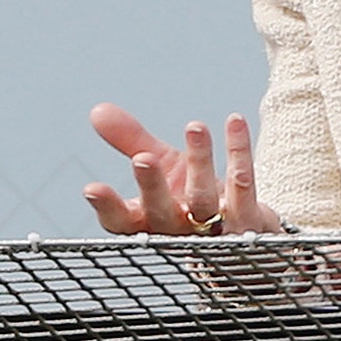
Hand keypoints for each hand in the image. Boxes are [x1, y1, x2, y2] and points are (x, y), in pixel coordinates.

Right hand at [83, 103, 283, 234]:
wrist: (242, 229)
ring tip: (195, 127)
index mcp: (149, 221)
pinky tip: (234, 122)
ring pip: (202, 198)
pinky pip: (242, 185)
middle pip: (162, 213)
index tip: (93, 189)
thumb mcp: (161, 168)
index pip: (122, 221)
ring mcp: (214, 229)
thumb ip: (131, 142)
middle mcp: (178, 230)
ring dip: (199, 162)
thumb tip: (98, 111)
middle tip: (143, 159)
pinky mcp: (247, 219)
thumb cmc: (191, 200)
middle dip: (152, 186)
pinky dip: (238, 152)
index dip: (108, 208)